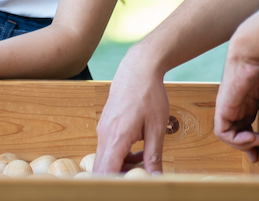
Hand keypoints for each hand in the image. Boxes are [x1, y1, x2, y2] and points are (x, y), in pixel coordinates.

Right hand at [94, 47, 170, 173]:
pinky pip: (108, 150)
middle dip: (118, 179)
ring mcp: (102, 131)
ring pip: (106, 160)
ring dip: (121, 168)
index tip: (125, 188)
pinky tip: (139, 153)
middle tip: (137, 182)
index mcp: (116, 137)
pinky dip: (120, 157)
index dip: (113, 184)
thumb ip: (154, 156)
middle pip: (102, 169)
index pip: (106, 171)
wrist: (137, 70)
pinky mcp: (105, 127)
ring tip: (144, 164)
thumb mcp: (156, 128)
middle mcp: (104, 135)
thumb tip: (155, 179)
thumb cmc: (148, 95)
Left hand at [213, 21, 258, 161]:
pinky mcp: (223, 106)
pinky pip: (222, 130)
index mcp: (252, 98)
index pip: (248, 123)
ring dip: (241, 144)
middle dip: (246, 147)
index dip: (254, 139)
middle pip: (237, 131)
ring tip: (256, 141)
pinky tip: (252, 135)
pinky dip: (235, 140)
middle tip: (257, 157)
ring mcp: (229, 104)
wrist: (257, 49)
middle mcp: (239, 103)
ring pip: (228, 133)